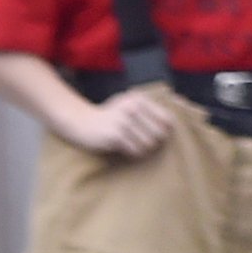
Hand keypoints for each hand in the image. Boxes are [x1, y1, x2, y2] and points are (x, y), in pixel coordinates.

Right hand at [57, 88, 171, 159]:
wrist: (79, 120)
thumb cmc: (109, 115)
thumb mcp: (128, 104)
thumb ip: (149, 110)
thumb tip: (173, 124)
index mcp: (139, 99)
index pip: (167, 120)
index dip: (165, 130)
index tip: (154, 133)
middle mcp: (134, 108)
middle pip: (160, 134)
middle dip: (153, 141)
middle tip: (141, 140)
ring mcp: (124, 121)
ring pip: (149, 145)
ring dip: (142, 148)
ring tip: (131, 143)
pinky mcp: (115, 136)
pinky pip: (136, 151)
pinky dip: (132, 153)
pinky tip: (123, 147)